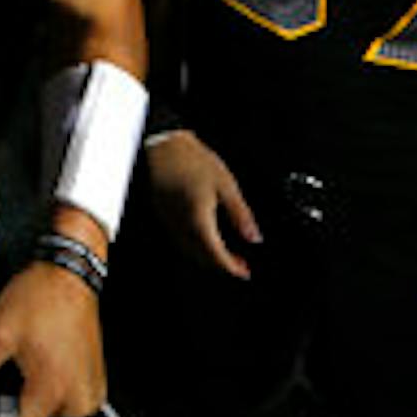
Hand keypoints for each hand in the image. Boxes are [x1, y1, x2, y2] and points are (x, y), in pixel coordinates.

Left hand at [0, 260, 105, 416]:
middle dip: (18, 404)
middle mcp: (76, 397)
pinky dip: (54, 386)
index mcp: (51, 389)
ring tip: (33, 361)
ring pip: (52, 413)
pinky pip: (68, 399)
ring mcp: (90, 391)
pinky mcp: (96, 382)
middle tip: (13, 372)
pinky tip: (47, 360)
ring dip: (37, 396)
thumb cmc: (41, 298)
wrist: (68, 277)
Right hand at [145, 132, 260, 278]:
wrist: (163, 144)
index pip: (216, 256)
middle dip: (222, 266)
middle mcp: (181, 225)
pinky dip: (195, 246)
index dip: (232, 268)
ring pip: (190, 251)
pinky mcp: (163, 214)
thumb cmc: (192, 159)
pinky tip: (205, 237)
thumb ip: (241, 214)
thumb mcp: (225, 185)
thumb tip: (254, 237)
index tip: (244, 272)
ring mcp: (169, 221)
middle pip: (202, 258)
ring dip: (208, 257)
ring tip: (225, 253)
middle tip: (240, 265)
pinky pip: (180, 239)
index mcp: (199, 220)